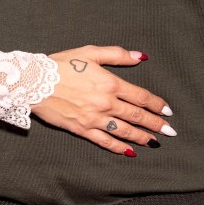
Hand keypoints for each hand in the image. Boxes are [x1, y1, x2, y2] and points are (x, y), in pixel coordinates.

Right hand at [32, 47, 174, 154]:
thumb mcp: (90, 52)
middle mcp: (105, 103)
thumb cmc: (62, 64)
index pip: (141, 96)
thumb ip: (117, 55)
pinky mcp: (82, 129)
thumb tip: (140, 56)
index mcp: (110, 82)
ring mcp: (94, 118)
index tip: (167, 111)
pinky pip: (104, 141)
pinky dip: (118, 147)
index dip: (157, 104)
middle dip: (155, 124)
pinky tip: (130, 152)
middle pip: (137, 115)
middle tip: (169, 132)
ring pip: (124, 130)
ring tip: (154, 142)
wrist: (34, 82)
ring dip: (142, 137)